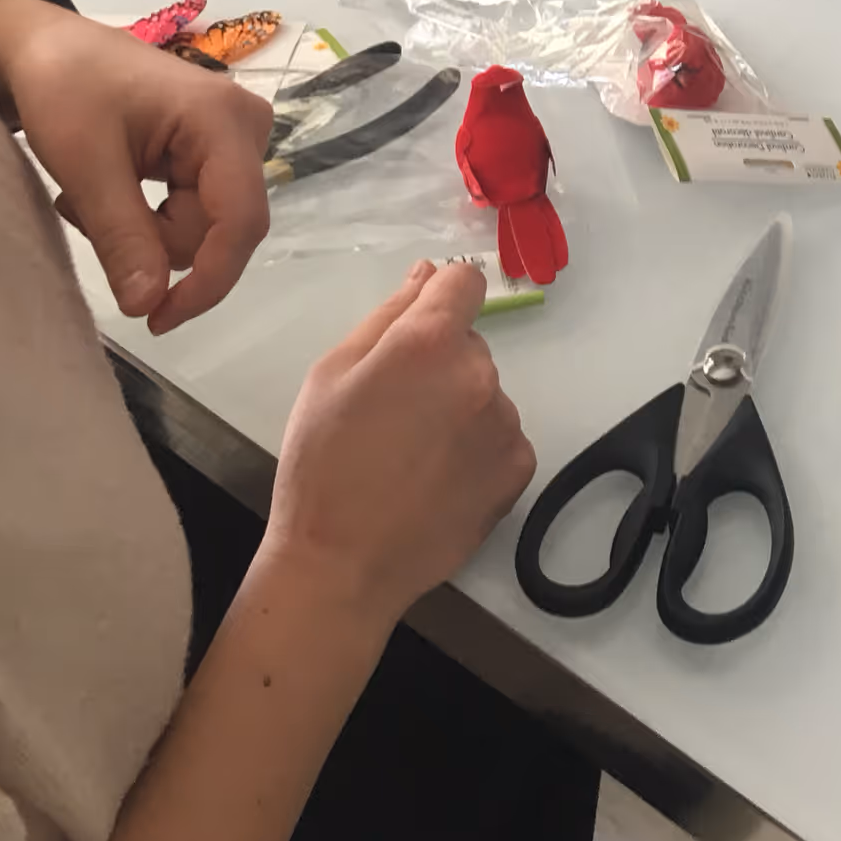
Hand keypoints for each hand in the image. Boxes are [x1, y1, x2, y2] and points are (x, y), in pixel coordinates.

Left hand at [0, 0, 271, 331]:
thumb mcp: (86, 165)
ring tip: (92, 196)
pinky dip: (149, 215)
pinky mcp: (215, 148)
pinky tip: (113, 187)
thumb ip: (123, 236)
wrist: (49, 47)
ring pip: (203, 225)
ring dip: (145, 230)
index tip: (158, 319)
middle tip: (89, 215)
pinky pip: (194, 209)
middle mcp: (246, 128)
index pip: (240, 220)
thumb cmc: (67, 87)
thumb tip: (148, 306)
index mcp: (224, 121)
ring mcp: (233, 138)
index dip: (208, 280)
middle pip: (220, 227)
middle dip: (155, 242)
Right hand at [266, 260, 535, 630]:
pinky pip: (500, 436)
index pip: (464, 281)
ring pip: (484, 393)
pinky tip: (436, 478)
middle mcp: (480, 374)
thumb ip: (388, 315)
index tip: (417, 331)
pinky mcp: (519, 467)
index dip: (440, 298)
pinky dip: (476, 448)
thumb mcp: (331, 374)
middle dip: (438, 364)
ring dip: (459, 408)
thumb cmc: (321, 465)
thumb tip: (429, 275)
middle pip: (469, 344)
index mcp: (429, 342)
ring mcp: (505, 423)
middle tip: (392, 413)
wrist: (341, 565)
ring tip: (411, 455)